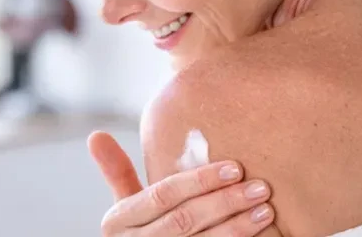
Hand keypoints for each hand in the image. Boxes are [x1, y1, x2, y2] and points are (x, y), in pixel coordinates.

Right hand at [89, 131, 274, 235]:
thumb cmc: (140, 233)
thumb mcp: (123, 207)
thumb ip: (116, 172)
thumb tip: (95, 135)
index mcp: (119, 221)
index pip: (164, 195)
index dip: (199, 181)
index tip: (235, 167)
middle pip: (185, 220)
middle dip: (226, 202)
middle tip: (260, 187)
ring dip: (238, 228)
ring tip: (266, 209)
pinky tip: (262, 236)